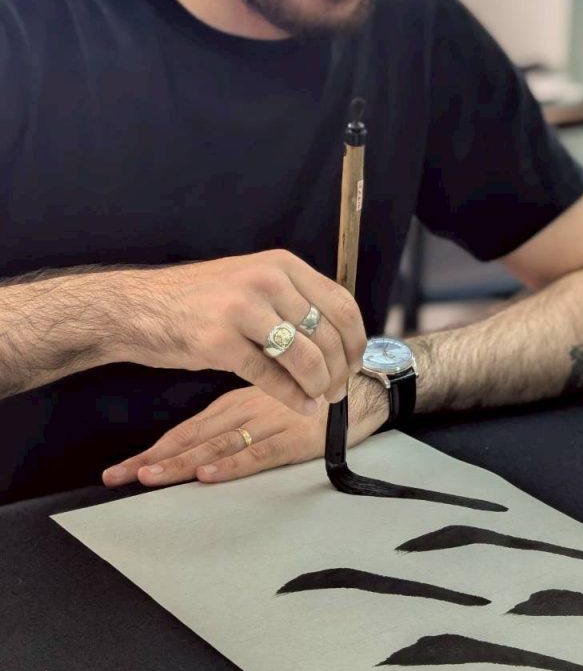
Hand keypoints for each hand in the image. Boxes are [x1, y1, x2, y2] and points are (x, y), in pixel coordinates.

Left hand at [102, 378, 388, 487]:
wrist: (369, 382)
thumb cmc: (319, 389)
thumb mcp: (274, 394)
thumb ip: (246, 408)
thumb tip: (207, 440)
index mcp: (242, 398)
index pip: (192, 425)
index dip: (158, 446)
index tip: (124, 467)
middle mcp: (250, 408)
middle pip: (196, 436)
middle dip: (157, 458)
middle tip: (119, 476)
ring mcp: (272, 422)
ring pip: (219, 444)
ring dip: (183, 462)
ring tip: (149, 478)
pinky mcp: (297, 438)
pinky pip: (260, 452)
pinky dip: (234, 463)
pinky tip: (210, 473)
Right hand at [116, 250, 366, 415]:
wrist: (138, 307)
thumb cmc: (199, 301)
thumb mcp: (251, 282)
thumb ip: (292, 300)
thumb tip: (337, 336)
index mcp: (281, 264)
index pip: (340, 303)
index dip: (355, 339)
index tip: (355, 361)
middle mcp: (267, 280)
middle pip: (327, 334)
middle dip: (340, 369)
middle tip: (338, 389)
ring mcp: (243, 309)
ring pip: (305, 357)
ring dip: (319, 385)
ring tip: (319, 398)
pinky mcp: (220, 341)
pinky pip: (271, 377)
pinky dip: (292, 397)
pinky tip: (300, 406)